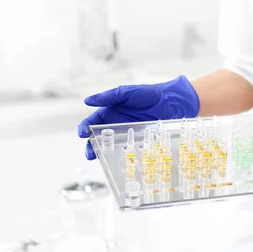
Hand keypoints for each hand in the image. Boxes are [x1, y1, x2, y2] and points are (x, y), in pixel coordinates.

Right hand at [78, 75, 199, 159]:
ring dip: (104, 153)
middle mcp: (116, 125)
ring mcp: (127, 134)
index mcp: (109, 112)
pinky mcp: (139, 140)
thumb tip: (87, 100)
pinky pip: (129, 149)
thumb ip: (108, 97)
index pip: (91, 122)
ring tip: (100, 157)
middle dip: (91, 146)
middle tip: (90, 153)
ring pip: (111, 146)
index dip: (84, 128)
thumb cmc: (147, 94)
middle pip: (98, 138)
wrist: (170, 101)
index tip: (82, 134)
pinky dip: (124, 155)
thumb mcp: (126, 93)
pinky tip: (122, 158)